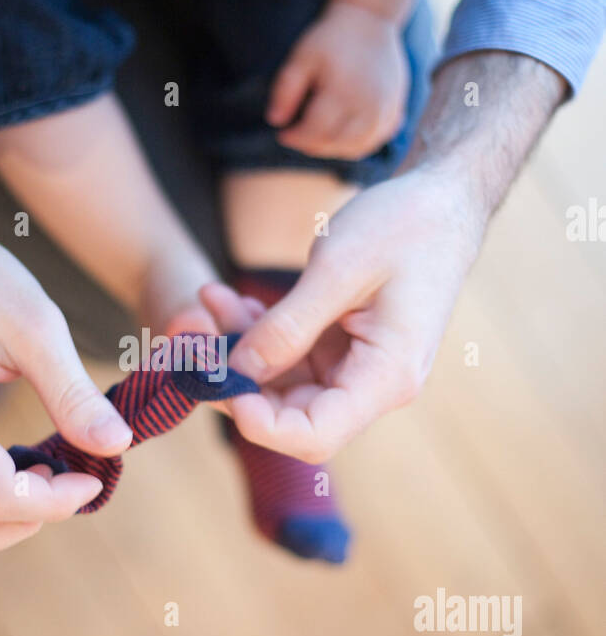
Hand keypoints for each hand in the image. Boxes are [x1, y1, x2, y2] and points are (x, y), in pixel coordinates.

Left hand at [201, 165, 487, 462]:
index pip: (316, 436)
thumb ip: (286, 327)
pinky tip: (225, 299)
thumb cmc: (405, 226)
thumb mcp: (337, 269)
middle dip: (238, 384)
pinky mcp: (343, 347)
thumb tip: (237, 373)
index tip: (217, 384)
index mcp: (386, 376)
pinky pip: (290, 355)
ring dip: (240, 349)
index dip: (260, 424)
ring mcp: (357, 368)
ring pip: (283, 384)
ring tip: (208, 301)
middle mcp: (374, 384)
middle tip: (192, 344)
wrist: (442, 199)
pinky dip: (257, 331)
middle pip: (292, 416)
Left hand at [267, 1, 409, 159]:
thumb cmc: (331, 39)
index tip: (283, 134)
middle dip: (312, 146)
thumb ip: (285, 89)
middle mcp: (368, 106)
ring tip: (318, 137)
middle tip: (299, 136)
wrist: (370, 19)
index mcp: (343, 93)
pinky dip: (357, 146)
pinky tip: (342, 136)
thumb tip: (275, 121)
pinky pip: (376, 141)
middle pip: (336, 144)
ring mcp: (385, 110)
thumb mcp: (301, 57)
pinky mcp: (395, 110)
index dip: (295, 138)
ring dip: (334, 149)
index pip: (315, 133)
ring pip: (357, 148)